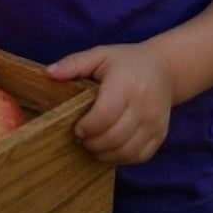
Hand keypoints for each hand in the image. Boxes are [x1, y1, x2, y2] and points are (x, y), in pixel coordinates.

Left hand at [46, 43, 174, 164]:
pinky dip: (120, 158)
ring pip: (126, 151)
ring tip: (91, 143)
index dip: (87, 126)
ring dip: (104, 153)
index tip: (76, 128)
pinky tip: (108, 148)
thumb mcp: (100, 55)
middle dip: (92, 142)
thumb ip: (74, 64)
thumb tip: (49, 73)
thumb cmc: (126, 62)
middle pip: (114, 137)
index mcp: (126, 84)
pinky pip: (138, 156)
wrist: (164, 70)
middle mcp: (144, 106)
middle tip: (80, 137)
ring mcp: (154, 123)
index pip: (105, 114)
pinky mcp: (160, 136)